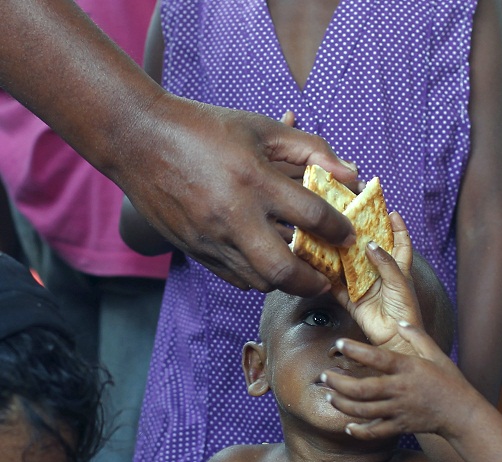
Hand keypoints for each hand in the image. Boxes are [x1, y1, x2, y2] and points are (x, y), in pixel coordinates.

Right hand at [118, 95, 359, 294]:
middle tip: (327, 277)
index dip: (339, 229)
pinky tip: (268, 264)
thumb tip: (351, 173)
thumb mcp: (262, 128)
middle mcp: (232, 216)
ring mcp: (210, 238)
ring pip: (259, 282)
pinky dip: (258, 278)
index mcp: (253, 180)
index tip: (347, 233)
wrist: (139, 140)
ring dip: (286, 282)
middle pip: (283, 270)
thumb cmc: (206, 128)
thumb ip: (311, 148)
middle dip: (314, 280)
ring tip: (301, 272)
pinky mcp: (195, 250)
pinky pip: (234, 278)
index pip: (312, 216)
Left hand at [322, 321, 475, 439]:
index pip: (376, 357)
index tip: (339, 343)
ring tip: (329, 395)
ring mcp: (398, 410)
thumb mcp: (436, 353)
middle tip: (324, 375)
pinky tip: (348, 426)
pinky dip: (359, 431)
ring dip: (342, 404)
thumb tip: (399, 321)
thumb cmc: (450, 380)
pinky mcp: (400, 426)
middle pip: (361, 389)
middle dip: (338, 382)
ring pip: (363, 410)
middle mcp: (400, 389)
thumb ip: (417, 336)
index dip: (355, 350)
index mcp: (407, 368)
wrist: (462, 413)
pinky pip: (375, 431)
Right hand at [332, 212, 423, 353]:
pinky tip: (318, 266)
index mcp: (399, 269)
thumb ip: (385, 262)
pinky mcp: (352, 300)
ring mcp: (365, 287)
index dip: (398, 227)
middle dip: (362, 236)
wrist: (394, 340)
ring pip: (351, 266)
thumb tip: (370, 243)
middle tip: (351, 220)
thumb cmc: (404, 311)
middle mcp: (381, 275)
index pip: (401, 243)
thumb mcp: (399, 282)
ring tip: (330, 237)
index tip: (390, 212)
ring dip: (342, 255)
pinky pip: (337, 287)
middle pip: (371, 251)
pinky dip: (328, 278)